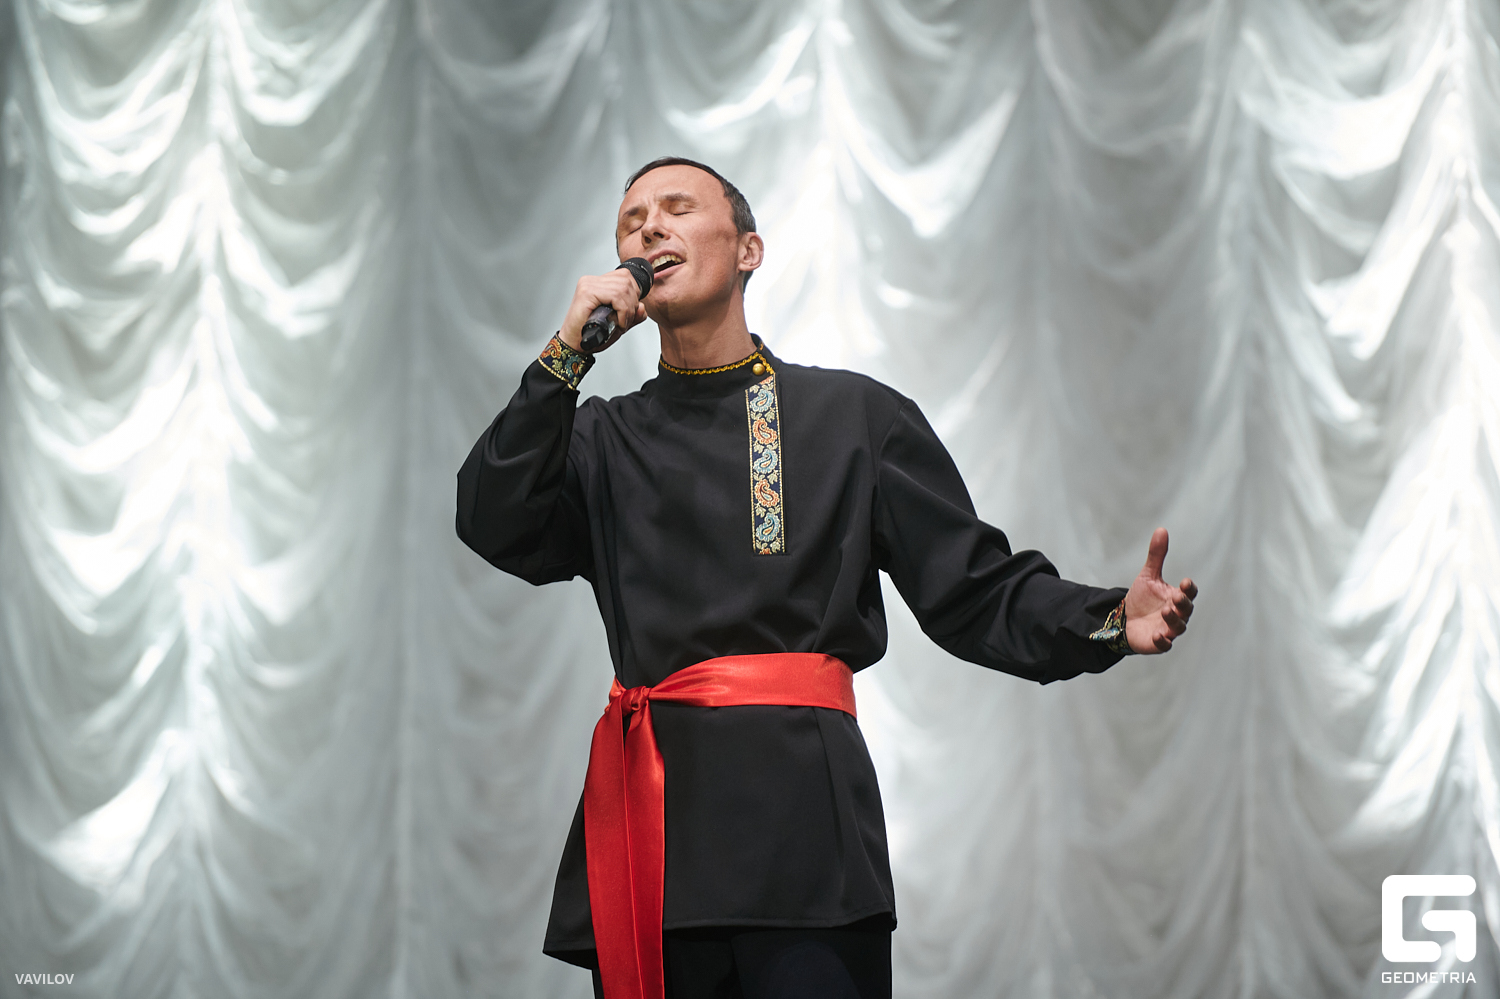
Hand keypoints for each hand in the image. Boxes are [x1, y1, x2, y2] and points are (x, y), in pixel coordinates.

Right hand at [559, 269, 648, 352]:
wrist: (574, 345)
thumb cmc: (590, 335)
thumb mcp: (618, 324)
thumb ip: (632, 315)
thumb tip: (642, 307)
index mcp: (597, 283)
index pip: (625, 276)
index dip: (634, 294)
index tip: (629, 312)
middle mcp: (591, 281)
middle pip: (626, 280)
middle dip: (633, 303)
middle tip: (625, 320)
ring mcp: (588, 285)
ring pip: (623, 288)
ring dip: (628, 310)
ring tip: (621, 323)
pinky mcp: (587, 293)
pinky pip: (616, 297)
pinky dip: (622, 312)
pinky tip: (618, 323)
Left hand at [1124, 528, 1196, 653]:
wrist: (1125, 620)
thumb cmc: (1142, 599)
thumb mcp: (1148, 576)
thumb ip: (1156, 556)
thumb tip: (1161, 530)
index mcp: (1177, 597)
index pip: (1188, 592)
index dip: (1188, 588)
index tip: (1184, 582)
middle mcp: (1177, 614)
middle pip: (1186, 610)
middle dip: (1183, 604)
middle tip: (1175, 598)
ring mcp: (1168, 629)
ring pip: (1178, 627)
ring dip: (1174, 620)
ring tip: (1165, 612)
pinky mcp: (1158, 643)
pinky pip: (1165, 645)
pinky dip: (1163, 641)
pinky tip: (1157, 635)